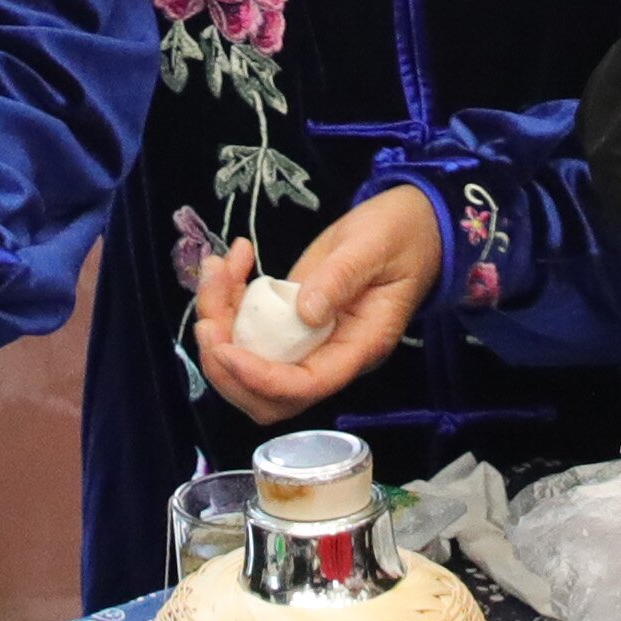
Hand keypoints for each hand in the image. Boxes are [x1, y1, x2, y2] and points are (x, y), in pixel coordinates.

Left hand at [195, 182, 435, 419]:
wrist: (410, 225)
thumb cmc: (401, 235)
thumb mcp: (374, 247)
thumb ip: (342, 278)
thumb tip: (305, 313)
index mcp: (358, 347)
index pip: (304, 386)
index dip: (260, 378)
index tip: (226, 348)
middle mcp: (328, 355)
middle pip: (266, 395)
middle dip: (225, 363)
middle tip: (209, 314)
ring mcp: (305, 341)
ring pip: (247, 363)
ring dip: (218, 322)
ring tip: (219, 268)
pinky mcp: (289, 320)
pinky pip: (246, 329)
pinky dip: (225, 301)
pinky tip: (233, 261)